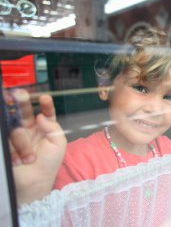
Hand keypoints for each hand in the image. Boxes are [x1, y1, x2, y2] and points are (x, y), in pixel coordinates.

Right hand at [8, 89, 66, 204]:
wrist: (34, 182)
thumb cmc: (50, 163)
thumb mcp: (59, 144)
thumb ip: (53, 127)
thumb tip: (41, 116)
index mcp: (45, 128)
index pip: (45, 113)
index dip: (45, 105)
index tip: (45, 98)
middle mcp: (30, 129)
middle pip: (25, 112)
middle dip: (23, 102)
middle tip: (20, 94)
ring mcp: (17, 137)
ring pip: (17, 130)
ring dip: (23, 145)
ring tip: (29, 158)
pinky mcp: (7, 145)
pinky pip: (9, 141)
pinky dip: (16, 152)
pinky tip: (19, 160)